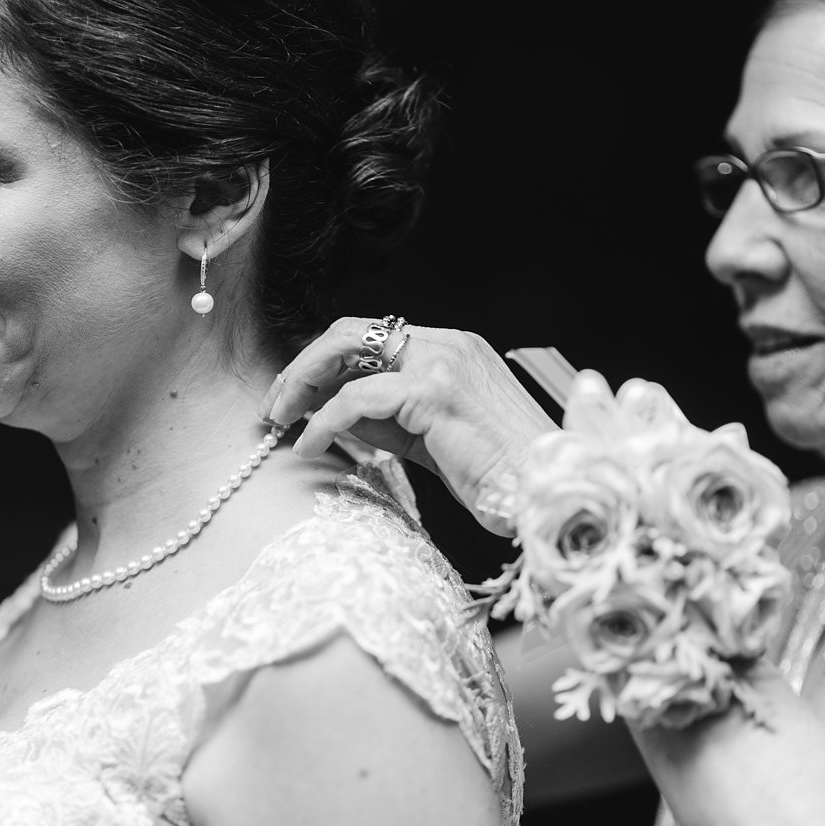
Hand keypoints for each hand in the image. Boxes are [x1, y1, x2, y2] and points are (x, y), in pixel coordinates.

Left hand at [258, 317, 556, 535]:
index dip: (325, 363)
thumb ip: (385, 419)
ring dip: (302, 387)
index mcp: (452, 349)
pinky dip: (323, 422)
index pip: (373, 338)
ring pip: (347, 354)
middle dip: (304, 365)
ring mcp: (442, 363)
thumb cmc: (499, 476)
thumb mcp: (430, 439)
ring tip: (280, 422)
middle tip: (276, 404)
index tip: (295, 397)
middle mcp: (447, 344)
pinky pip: (357, 400)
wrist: (548, 494)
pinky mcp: (434, 393)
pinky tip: (309, 446)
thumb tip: (330, 413)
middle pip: (353, 332)